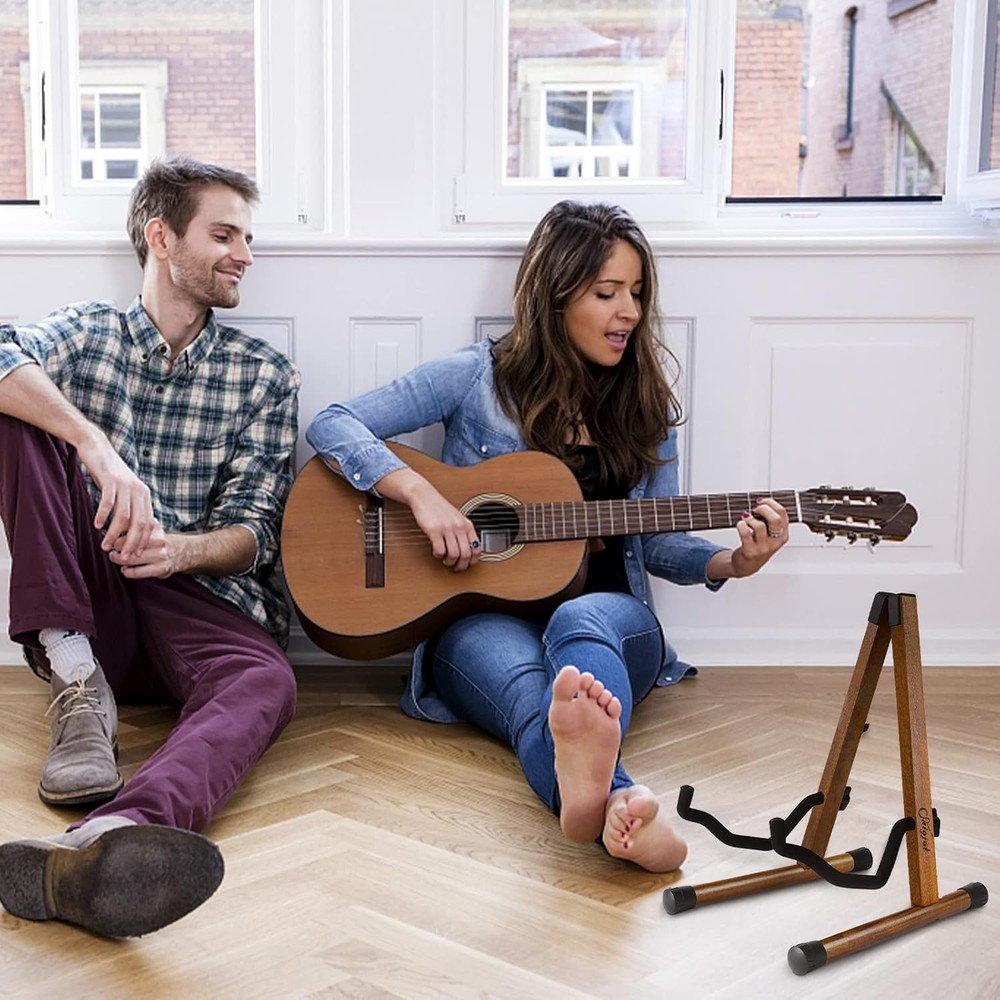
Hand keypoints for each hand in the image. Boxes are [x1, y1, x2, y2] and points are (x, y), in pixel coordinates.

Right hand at [76, 433, 155, 557]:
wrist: (98, 448)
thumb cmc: (109, 474)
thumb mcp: (124, 492)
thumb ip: (129, 508)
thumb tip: (129, 532)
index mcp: (144, 496)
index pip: (148, 524)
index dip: (142, 541)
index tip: (134, 556)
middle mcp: (139, 491)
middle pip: (139, 523)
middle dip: (131, 543)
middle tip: (121, 557)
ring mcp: (126, 485)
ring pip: (124, 516)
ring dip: (114, 533)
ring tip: (105, 546)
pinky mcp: (111, 480)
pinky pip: (108, 502)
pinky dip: (103, 516)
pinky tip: (96, 526)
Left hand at [108, 523, 186, 578]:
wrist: (184, 552)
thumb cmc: (161, 540)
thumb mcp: (152, 527)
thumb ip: (136, 523)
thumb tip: (114, 521)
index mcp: (154, 528)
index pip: (127, 530)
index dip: (115, 534)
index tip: (110, 537)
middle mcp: (159, 541)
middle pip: (126, 545)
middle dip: (115, 548)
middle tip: (111, 549)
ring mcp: (161, 555)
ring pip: (130, 559)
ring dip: (118, 560)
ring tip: (116, 558)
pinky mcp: (162, 569)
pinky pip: (137, 572)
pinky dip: (127, 572)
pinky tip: (125, 569)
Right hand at [408, 483, 481, 571]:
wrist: (424, 496)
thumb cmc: (439, 508)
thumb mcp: (457, 518)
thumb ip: (464, 531)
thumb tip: (469, 549)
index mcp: (467, 525)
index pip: (477, 548)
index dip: (473, 560)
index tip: (468, 564)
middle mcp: (459, 527)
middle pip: (466, 554)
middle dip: (461, 565)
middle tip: (456, 567)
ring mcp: (447, 529)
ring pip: (454, 554)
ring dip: (449, 562)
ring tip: (445, 559)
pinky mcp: (434, 530)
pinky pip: (440, 550)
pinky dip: (438, 555)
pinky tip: (437, 551)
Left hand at [730, 497, 789, 576]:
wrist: (747, 565)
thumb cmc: (758, 546)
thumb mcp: (770, 535)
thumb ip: (770, 520)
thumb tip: (762, 501)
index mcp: (783, 535)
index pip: (783, 514)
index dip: (771, 503)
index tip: (762, 500)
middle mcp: (775, 542)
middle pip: (775, 519)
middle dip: (763, 508)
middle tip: (755, 508)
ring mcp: (763, 548)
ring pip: (759, 526)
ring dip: (750, 518)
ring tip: (746, 518)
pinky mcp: (750, 551)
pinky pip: (745, 533)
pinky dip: (741, 525)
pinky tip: (741, 525)